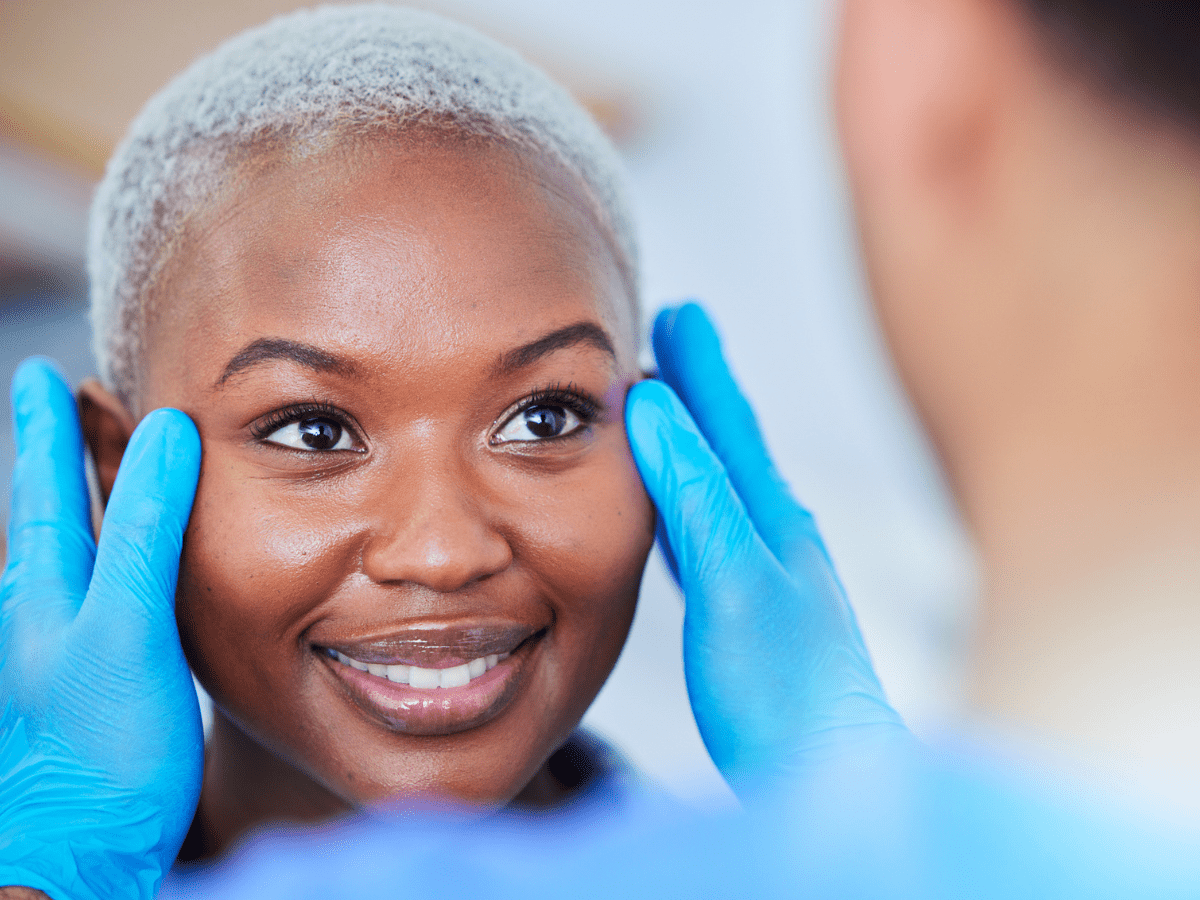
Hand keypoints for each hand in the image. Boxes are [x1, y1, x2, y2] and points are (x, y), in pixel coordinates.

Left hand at [0, 359, 201, 899]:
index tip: (42, 375)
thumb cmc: (101, 749)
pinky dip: (97, 563)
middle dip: (48, 458)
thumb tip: (166, 433)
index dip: (46, 430)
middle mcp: (41, 613)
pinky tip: (107, 579)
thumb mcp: (125, 626)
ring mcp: (58, 652)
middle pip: (45, 515)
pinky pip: (88, 600)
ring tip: (75, 474)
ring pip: (62, 557)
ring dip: (69, 506)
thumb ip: (142, 531)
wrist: (80, 855)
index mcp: (44, 590)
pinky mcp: (88, 688)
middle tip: (47, 405)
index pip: (45, 488)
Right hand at [625, 303, 906, 792]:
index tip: (679, 315)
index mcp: (771, 519)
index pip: (729, 423)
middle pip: (727, 444)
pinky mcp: (748, 616)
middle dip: (698, 390)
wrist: (829, 773)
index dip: (701, 368)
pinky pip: (708, 535)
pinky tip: (673, 518)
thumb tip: (655, 410)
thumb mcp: (733, 581)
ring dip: (690, 443)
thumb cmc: (785, 691)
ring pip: (717, 487)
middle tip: (674, 339)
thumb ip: (696, 494)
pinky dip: (684, 505)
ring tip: (666, 412)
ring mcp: (764, 576)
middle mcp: (774, 538)